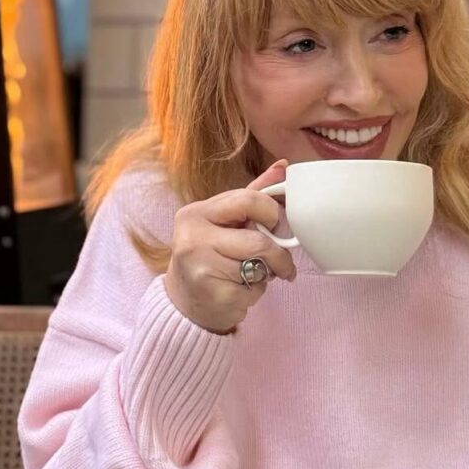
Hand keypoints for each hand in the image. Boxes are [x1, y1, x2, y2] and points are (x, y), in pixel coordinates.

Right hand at [164, 160, 295, 333]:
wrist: (184, 302)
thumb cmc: (210, 255)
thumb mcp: (225, 221)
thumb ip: (252, 195)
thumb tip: (284, 166)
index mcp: (196, 212)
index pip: (248, 200)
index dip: (272, 213)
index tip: (278, 226)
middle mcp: (193, 237)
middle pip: (258, 240)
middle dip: (278, 254)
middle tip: (282, 262)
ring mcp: (200, 267)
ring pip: (258, 267)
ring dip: (266, 275)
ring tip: (251, 276)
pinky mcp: (212, 294)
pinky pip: (252, 290)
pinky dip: (255, 293)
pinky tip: (239, 291)